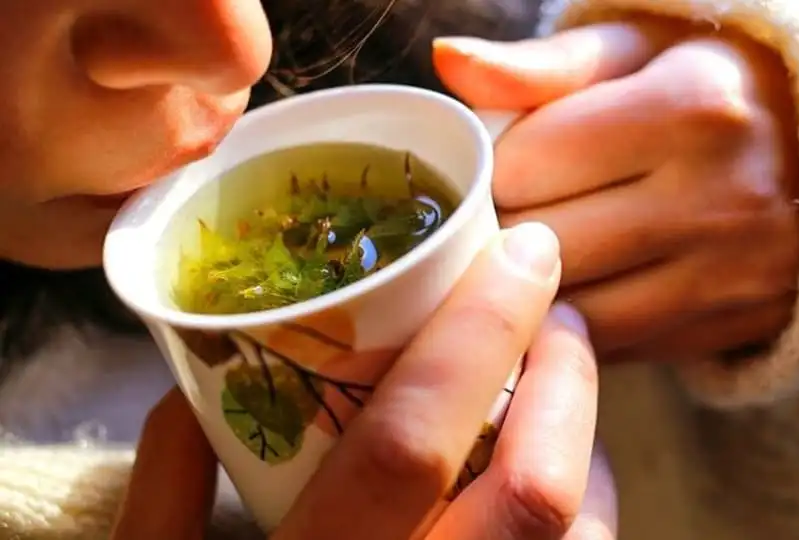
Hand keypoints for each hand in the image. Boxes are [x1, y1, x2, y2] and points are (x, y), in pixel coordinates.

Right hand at [111, 224, 616, 539]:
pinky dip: (589, 509)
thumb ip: (164, 491)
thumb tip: (190, 385)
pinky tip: (562, 478)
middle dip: (569, 374)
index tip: (523, 249)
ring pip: (586, 538)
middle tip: (558, 309)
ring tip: (562, 386)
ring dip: (589, 442)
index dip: (480, 331)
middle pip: (539, 486)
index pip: (414, 437)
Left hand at [434, 19, 798, 359]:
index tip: (501, 164)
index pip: (525, 164)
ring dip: (532, 289)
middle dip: (502, 232)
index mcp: (692, 106)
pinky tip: (582, 286)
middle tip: (506, 212)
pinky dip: (577, 324)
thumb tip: (449, 61)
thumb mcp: (640, 49)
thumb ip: (544, 62)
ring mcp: (728, 275)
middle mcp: (718, 198)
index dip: (493, 168)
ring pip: (568, 310)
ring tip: (536, 252)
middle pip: (540, 246)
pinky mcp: (727, 328)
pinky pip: (611, 347)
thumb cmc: (714, 88)